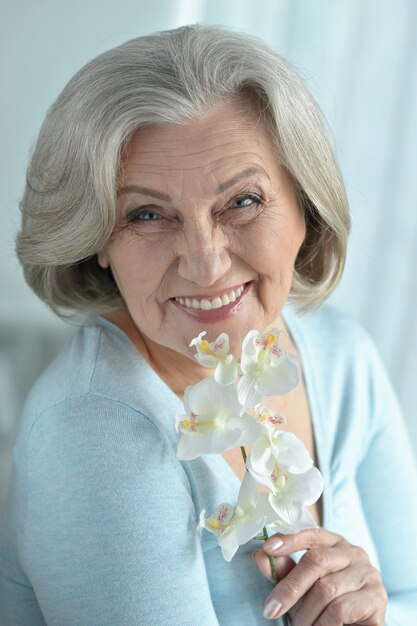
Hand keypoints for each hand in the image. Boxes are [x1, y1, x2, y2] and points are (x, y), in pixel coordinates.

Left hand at [252, 527, 387, 624]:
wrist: (358, 625)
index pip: (312, 533)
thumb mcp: (305, 584)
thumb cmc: (328, 601)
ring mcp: (368, 574)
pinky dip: (323, 623)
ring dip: (306, 613)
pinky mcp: (376, 598)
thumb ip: (285, 571)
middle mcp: (354, 553)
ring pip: (326, 589)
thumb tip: (259, 556)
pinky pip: (341, 609)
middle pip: (316, 561)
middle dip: (289, 588)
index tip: (267, 549)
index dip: (289, 539)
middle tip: (271, 610)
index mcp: (335, 543)